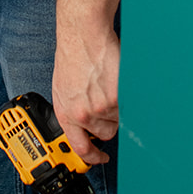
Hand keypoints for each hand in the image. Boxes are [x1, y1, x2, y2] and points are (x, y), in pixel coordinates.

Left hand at [51, 24, 119, 165]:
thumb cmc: (73, 55)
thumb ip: (73, 109)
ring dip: (118, 105)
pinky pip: (128, 105)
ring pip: (119, 118)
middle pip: (106, 133)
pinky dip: (127, 95)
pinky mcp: (117, 97)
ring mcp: (100, 107)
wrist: (82, 35)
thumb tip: (84, 124)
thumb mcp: (63, 88)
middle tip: (107, 100)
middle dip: (108, 120)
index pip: (81, 148)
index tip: (101, 158)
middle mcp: (83, 114)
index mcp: (67, 114)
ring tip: (109, 83)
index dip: (93, 157)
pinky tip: (117, 80)